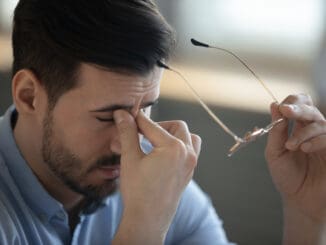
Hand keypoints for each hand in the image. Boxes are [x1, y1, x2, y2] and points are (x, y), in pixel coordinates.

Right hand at [112, 110, 200, 244]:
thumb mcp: (130, 158)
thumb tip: (122, 114)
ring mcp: (191, 163)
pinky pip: (190, 150)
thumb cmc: (138, 192)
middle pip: (176, 126)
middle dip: (158, 126)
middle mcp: (187, 153)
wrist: (148, 219)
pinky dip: (179, 145)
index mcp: (173, 148)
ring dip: (173, 134)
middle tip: (142, 133)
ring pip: (188, 137)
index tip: (126, 116)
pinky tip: (162, 153)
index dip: (136, 120)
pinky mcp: (190, 172)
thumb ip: (128, 133)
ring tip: (155, 141)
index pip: (152, 125)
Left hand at [265, 94, 325, 243]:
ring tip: (291, 146)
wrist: (300, 201)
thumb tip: (274, 105)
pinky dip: (316, 140)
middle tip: (286, 111)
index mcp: (298, 129)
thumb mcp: (275, 152)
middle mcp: (313, 132)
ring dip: (304, 132)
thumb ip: (276, 131)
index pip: (300, 105)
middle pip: (311, 110)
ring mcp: (325, 141)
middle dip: (298, 108)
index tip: (282, 107)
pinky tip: (304, 149)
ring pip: (321, 123)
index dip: (293, 101)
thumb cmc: (287, 177)